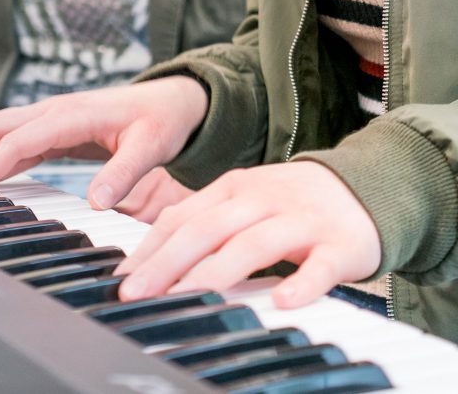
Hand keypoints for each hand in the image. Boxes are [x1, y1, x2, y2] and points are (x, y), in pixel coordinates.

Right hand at [0, 76, 207, 209]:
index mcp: (72, 114)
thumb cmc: (162, 119)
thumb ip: (125, 172)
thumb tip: (97, 202)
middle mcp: (53, 112)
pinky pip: (10, 141)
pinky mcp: (53, 130)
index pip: (21, 139)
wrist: (173, 99)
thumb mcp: (152, 145)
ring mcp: (50, 119)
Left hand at [115, 162, 381, 307]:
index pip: (181, 218)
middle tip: (138, 293)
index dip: (149, 249)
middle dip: (167, 263)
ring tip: (186, 296)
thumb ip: (202, 223)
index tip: (123, 278)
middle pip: (207, 229)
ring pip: (254, 244)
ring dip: (216, 272)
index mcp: (232, 188)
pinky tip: (281, 301)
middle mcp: (261, 199)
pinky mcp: (340, 244)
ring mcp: (301, 220)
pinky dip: (301, 284)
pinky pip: (320, 266)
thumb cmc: (289, 203)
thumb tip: (151, 258)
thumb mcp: (241, 201)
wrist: (364, 186)